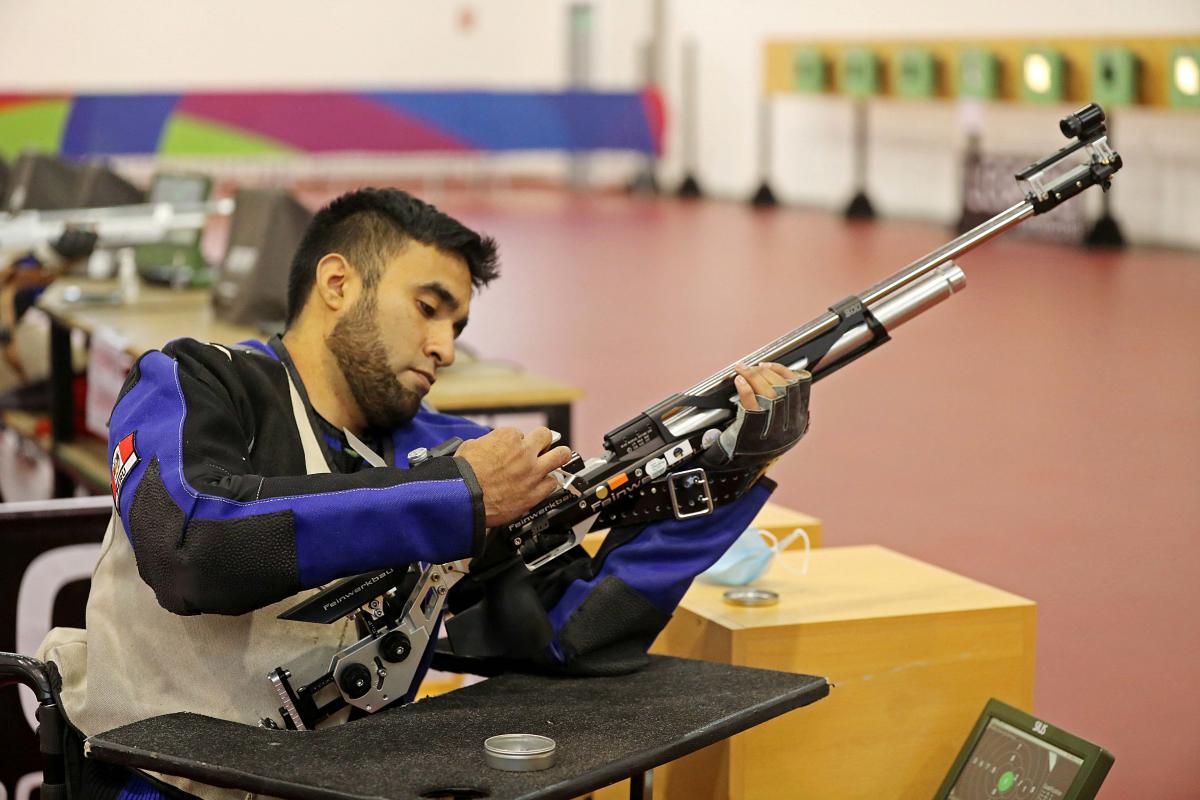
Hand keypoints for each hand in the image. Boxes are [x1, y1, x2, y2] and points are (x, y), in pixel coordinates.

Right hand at [455, 427, 572, 527]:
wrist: (464, 500)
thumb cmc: (463, 476)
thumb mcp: (471, 447)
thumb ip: (488, 443)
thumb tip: (491, 446)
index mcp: (508, 437)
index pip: (520, 433)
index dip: (516, 443)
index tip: (513, 450)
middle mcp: (524, 452)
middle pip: (546, 436)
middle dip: (543, 441)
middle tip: (541, 448)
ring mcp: (533, 472)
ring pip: (561, 455)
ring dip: (557, 457)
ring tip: (555, 460)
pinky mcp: (536, 492)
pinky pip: (553, 483)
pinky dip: (547, 483)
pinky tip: (542, 484)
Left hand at [704, 362, 811, 466]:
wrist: (734, 463)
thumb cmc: (754, 440)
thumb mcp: (777, 426)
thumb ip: (784, 404)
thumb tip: (777, 373)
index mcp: (799, 422)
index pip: (801, 387)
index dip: (784, 371)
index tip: (768, 365)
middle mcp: (790, 428)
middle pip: (784, 388)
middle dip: (766, 372)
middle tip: (751, 366)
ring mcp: (773, 431)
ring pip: (770, 394)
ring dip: (754, 376)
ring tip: (742, 369)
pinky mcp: (753, 433)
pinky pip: (752, 404)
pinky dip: (745, 388)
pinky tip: (739, 380)